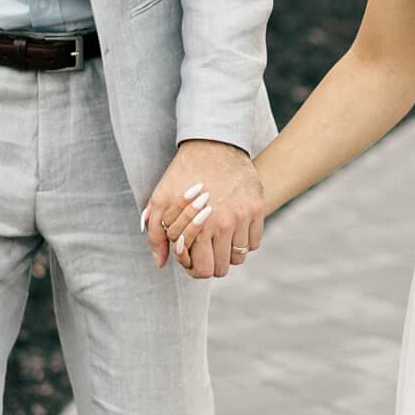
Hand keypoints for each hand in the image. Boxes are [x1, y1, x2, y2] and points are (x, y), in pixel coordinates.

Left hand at [142, 140, 263, 278]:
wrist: (212, 144)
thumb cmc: (183, 172)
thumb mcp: (161, 200)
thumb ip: (156, 234)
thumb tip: (161, 263)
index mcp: (199, 226)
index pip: (202, 270)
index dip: (193, 267)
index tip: (190, 256)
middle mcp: (225, 224)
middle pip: (222, 268)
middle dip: (210, 262)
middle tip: (203, 250)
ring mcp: (244, 217)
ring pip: (239, 257)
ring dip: (227, 253)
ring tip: (216, 239)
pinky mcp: (257, 208)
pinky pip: (254, 242)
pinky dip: (243, 241)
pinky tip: (231, 231)